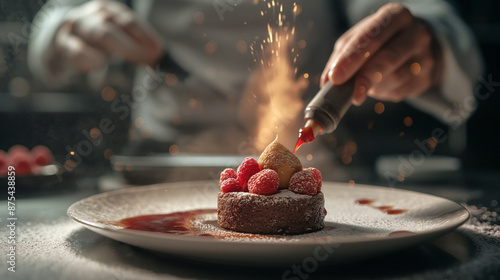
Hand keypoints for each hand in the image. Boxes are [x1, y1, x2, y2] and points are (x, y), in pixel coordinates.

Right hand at [50, 1, 162, 73]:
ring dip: (123, 48)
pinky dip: (89, 57)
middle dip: (137, 43)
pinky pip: (76, 49)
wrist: (61, 43)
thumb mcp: (116, 39)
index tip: (160, 51)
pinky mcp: (63, 45)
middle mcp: (92, 15)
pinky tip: (99, 63)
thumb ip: (135, 46)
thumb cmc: (96, 43)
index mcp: (108, 10)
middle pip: (117, 25)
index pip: (129, 20)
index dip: (146, 36)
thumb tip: (157, 58)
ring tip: (137, 60)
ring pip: (100, 33)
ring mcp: (76, 28)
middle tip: (151, 59)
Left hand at [321, 3, 441, 105]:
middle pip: (387, 58)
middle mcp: (415, 32)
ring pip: (394, 78)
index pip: (372, 36)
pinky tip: (381, 85)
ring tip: (363, 84)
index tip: (336, 77)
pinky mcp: (427, 77)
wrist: (419, 45)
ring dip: (372, 87)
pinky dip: (383, 92)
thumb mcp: (360, 38)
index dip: (352, 58)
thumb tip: (327, 82)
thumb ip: (341, 56)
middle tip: (349, 94)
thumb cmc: (382, 40)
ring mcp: (425, 55)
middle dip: (364, 77)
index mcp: (395, 16)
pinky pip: (399, 91)